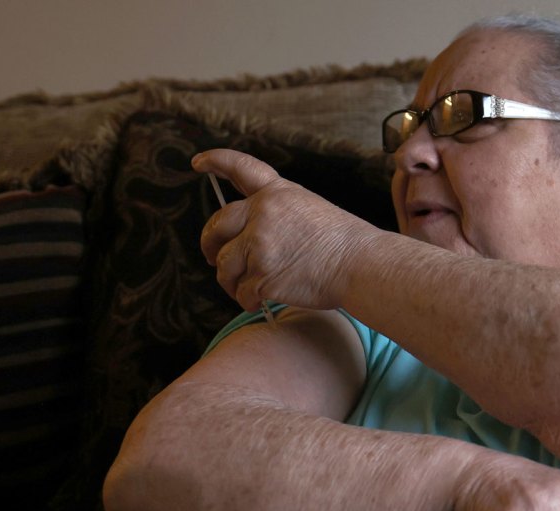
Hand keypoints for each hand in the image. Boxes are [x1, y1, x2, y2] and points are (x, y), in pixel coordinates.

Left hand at [193, 149, 379, 310]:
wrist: (360, 265)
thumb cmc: (344, 243)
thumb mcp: (310, 210)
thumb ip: (276, 215)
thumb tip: (249, 238)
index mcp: (277, 194)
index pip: (240, 168)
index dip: (216, 161)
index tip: (199, 162)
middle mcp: (262, 214)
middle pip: (216, 226)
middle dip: (210, 245)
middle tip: (212, 257)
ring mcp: (259, 246)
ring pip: (224, 266)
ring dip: (231, 281)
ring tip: (247, 288)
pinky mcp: (262, 276)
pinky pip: (241, 292)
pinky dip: (248, 301)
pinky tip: (261, 300)